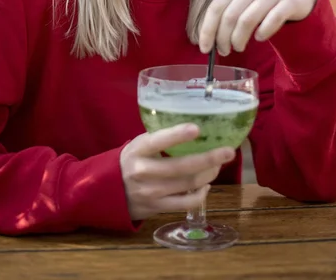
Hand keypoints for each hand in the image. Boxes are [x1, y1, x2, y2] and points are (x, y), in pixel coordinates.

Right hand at [120, 124, 234, 220]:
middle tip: (229, 151)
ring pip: (188, 184)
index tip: (197, 128)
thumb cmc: (130, 161)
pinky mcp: (157, 208)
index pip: (158, 141)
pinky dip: (201, 194)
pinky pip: (186, 203)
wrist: (106, 192)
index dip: (178, 135)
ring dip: (209, 173)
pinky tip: (206, 185)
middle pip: (182, 166)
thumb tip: (196, 128)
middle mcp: (143, 172)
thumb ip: (161, 138)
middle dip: (209, 158)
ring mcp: (151, 192)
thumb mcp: (139, 145)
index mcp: (138, 150)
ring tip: (219, 164)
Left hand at [199, 0, 319, 54]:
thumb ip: (229, 10)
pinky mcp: (290, 1)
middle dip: (223, 38)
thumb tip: (208, 38)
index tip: (205, 48)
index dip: (208, 29)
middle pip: (230, 15)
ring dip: (239, 39)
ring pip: (248, 20)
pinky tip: (260, 38)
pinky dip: (262, 33)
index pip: (216, 6)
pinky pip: (271, 21)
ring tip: (239, 47)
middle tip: (224, 51)